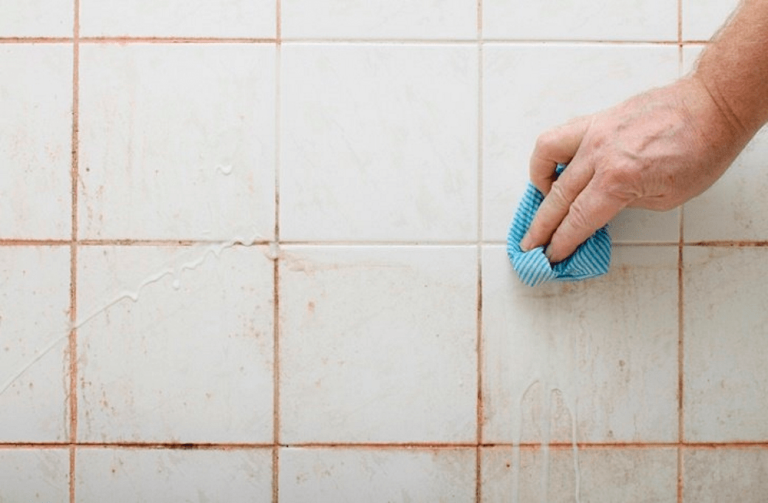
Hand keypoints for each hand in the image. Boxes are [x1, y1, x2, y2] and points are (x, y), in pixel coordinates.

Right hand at [519, 76, 750, 262]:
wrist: (712, 107)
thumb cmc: (701, 150)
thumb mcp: (667, 196)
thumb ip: (625, 204)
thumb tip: (600, 209)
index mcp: (619, 179)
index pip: (578, 220)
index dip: (561, 242)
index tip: (550, 255)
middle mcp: (600, 154)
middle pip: (558, 199)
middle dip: (541, 227)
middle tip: (532, 244)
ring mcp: (594, 132)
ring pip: (545, 159)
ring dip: (538, 185)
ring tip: (544, 200)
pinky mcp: (596, 120)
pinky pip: (559, 138)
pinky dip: (549, 156)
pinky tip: (557, 169)